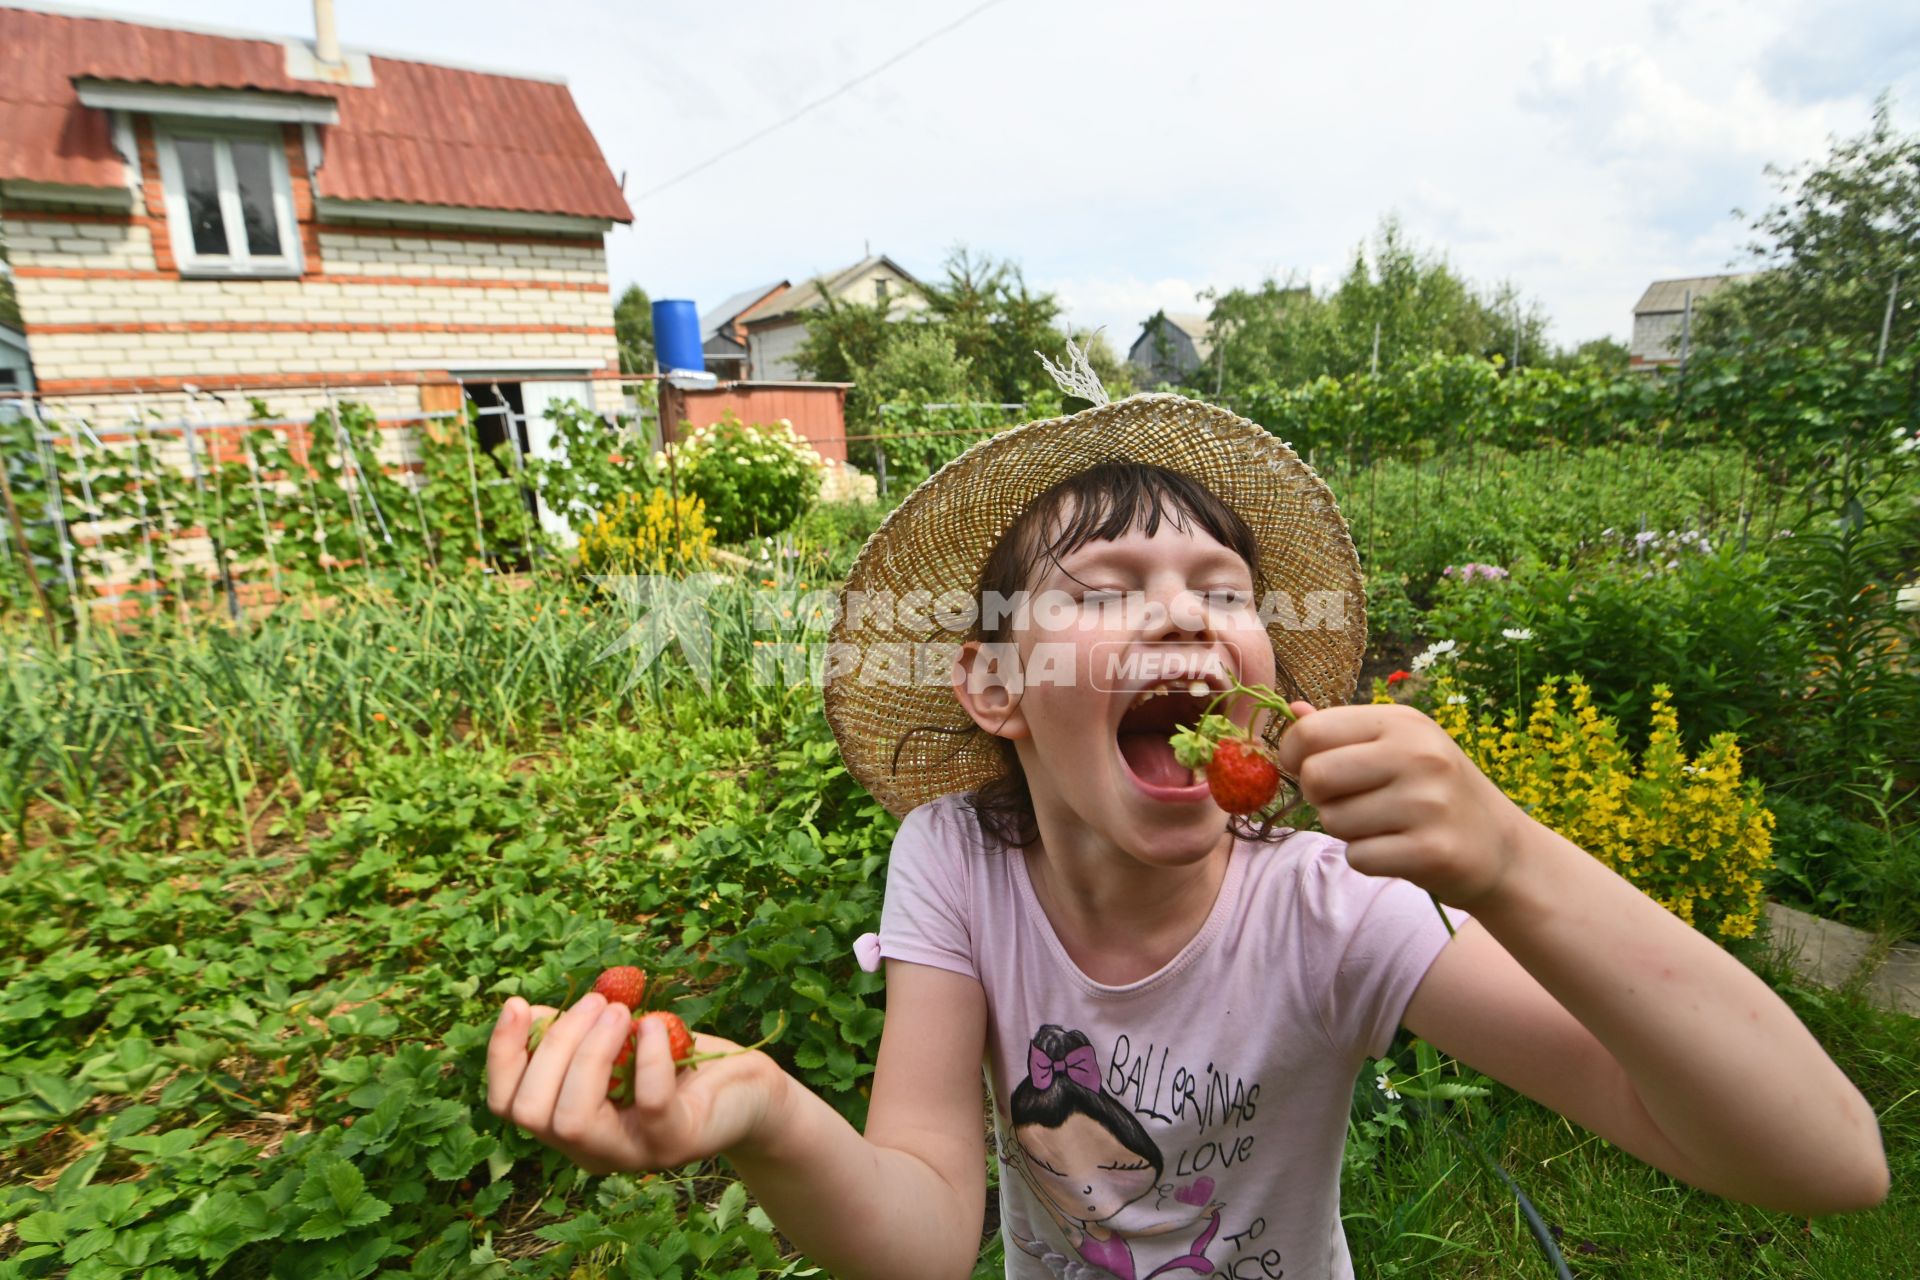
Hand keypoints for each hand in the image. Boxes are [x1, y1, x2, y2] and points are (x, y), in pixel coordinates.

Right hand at [486, 993, 784, 1174]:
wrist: (744, 1089)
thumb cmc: (674, 1061)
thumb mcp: (618, 1040)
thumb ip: (575, 1032)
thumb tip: (530, 1012)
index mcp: (567, 1123)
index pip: (506, 1104)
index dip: (502, 1055)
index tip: (518, 1004)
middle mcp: (591, 1148)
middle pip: (531, 1112)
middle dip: (554, 1046)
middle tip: (597, 1002)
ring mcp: (632, 1152)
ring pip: (573, 1119)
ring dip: (588, 1053)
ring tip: (619, 1011)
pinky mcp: (675, 1141)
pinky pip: (648, 1104)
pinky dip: (648, 1057)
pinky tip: (655, 1024)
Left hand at [1273, 700, 1527, 908]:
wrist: (1502, 847)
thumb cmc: (1436, 791)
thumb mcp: (1400, 746)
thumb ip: (1344, 731)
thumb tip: (1292, 711)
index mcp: (1403, 723)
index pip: (1312, 731)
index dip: (1293, 755)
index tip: (1306, 768)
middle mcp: (1418, 755)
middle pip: (1315, 777)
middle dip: (1319, 797)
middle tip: (1347, 802)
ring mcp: (1428, 803)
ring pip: (1333, 821)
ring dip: (1347, 831)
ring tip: (1384, 825)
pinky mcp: (1432, 850)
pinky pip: (1359, 856)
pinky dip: (1368, 859)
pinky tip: (1398, 850)